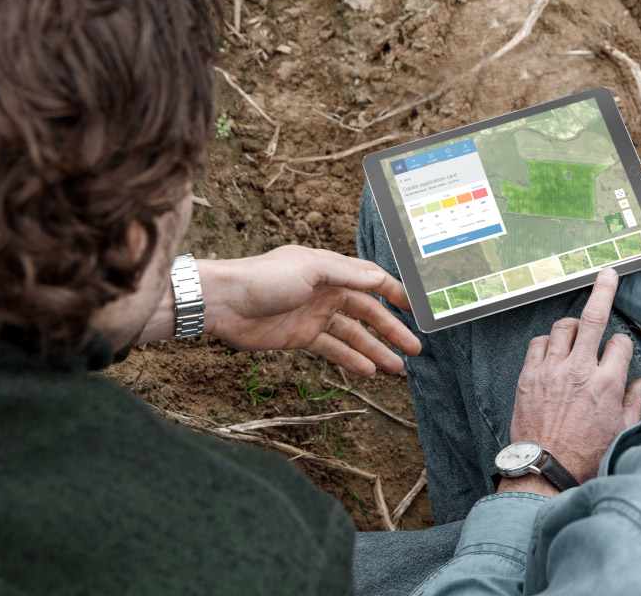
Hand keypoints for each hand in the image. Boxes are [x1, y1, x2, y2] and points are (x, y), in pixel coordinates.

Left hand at [176, 245, 418, 375]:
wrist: (223, 303)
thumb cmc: (263, 278)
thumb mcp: (311, 268)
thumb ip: (347, 273)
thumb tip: (380, 277)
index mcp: (331, 269)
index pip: (372, 281)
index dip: (396, 294)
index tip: (418, 310)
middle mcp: (326, 291)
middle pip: (368, 313)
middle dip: (392, 330)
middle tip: (415, 348)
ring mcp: (314, 315)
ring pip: (354, 335)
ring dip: (375, 350)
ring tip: (397, 368)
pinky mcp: (300, 337)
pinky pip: (332, 349)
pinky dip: (350, 360)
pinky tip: (368, 372)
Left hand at [499, 268, 640, 494]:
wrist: (545, 470)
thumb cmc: (585, 456)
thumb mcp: (621, 432)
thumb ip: (633, 402)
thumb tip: (640, 383)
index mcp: (606, 384)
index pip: (620, 343)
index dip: (622, 345)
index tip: (619, 352)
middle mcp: (579, 370)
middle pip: (593, 317)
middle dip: (603, 290)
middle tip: (607, 274)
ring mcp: (551, 370)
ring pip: (563, 327)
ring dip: (573, 325)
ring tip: (577, 333)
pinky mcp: (528, 376)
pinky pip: (538, 343)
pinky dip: (547, 342)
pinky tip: (553, 351)